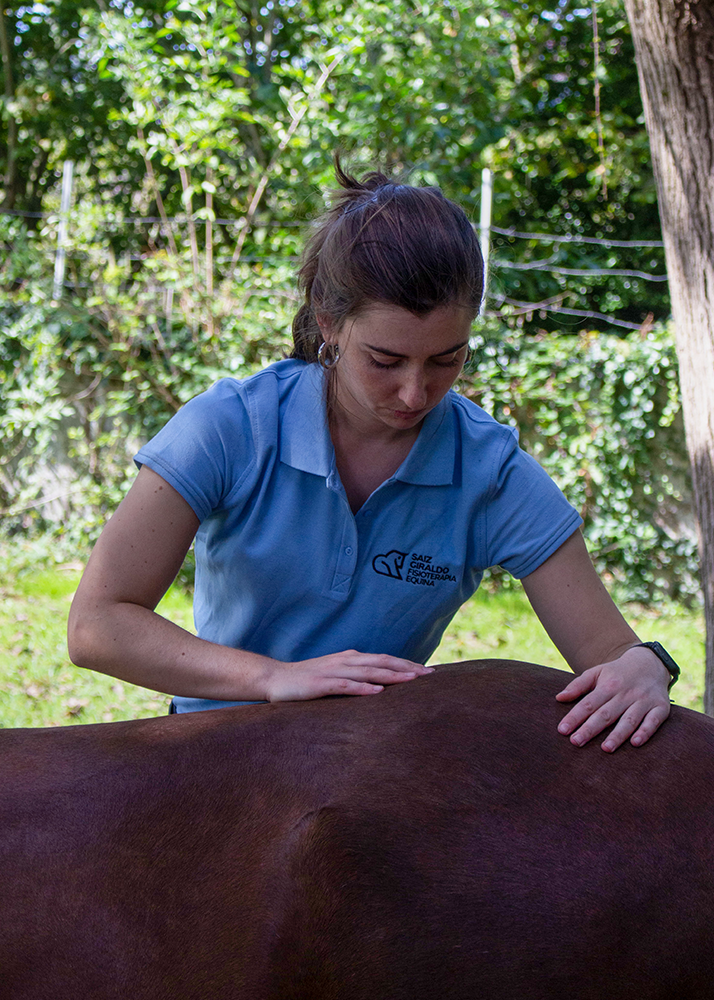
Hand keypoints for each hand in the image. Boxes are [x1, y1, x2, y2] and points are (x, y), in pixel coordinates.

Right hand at [264, 650, 432, 701]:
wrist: (275, 679)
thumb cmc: (308, 680)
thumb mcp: (336, 675)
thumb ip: (356, 676)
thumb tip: (382, 686)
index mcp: (351, 658)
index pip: (384, 659)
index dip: (407, 664)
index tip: (428, 671)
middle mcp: (345, 661)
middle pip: (382, 662)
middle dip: (407, 667)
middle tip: (431, 675)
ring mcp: (333, 671)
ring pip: (368, 671)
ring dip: (391, 675)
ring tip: (412, 680)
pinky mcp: (321, 684)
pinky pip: (345, 685)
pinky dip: (362, 688)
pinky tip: (377, 692)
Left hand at [555, 645, 671, 751]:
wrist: (650, 662)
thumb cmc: (618, 673)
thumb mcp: (597, 672)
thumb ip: (578, 685)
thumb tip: (559, 698)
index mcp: (608, 685)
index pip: (588, 703)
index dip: (575, 717)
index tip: (562, 730)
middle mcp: (625, 693)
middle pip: (605, 714)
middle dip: (590, 729)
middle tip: (576, 742)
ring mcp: (644, 701)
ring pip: (629, 720)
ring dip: (617, 735)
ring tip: (605, 749)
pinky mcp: (660, 707)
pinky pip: (653, 721)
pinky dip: (645, 732)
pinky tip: (635, 743)